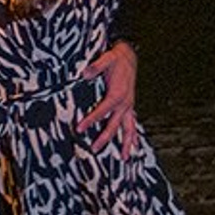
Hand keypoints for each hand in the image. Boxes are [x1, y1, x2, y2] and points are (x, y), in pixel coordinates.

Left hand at [80, 40, 138, 155]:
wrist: (128, 56)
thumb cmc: (117, 59)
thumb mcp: (107, 58)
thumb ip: (96, 66)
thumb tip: (84, 73)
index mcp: (117, 94)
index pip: (102, 111)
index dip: (90, 120)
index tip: (79, 128)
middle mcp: (125, 103)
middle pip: (114, 125)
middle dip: (104, 138)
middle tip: (94, 149)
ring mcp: (128, 106)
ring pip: (128, 129)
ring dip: (126, 143)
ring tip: (124, 157)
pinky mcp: (130, 106)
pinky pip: (132, 124)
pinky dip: (133, 136)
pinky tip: (134, 146)